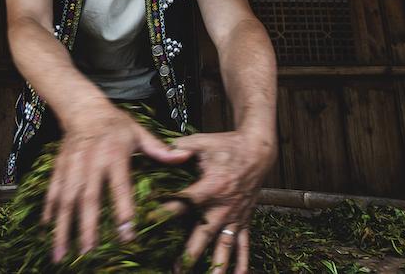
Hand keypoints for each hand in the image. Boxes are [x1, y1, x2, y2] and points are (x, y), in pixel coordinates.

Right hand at [41, 101, 192, 262]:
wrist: (83, 107)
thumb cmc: (115, 123)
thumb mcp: (138, 131)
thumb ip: (159, 148)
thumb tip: (185, 156)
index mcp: (114, 155)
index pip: (120, 186)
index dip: (123, 210)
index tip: (127, 235)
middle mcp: (91, 162)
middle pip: (88, 198)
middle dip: (87, 227)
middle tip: (88, 253)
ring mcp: (72, 166)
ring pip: (66, 200)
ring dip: (63, 227)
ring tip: (61, 253)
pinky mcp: (59, 168)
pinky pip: (52, 192)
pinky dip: (49, 211)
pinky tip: (47, 231)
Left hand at [170, 130, 276, 272]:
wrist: (257, 151)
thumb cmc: (227, 145)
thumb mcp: (202, 142)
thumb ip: (181, 147)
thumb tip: (162, 151)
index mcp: (209, 187)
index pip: (182, 203)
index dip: (164, 212)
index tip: (148, 223)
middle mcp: (222, 207)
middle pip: (202, 234)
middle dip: (189, 253)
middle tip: (175, 269)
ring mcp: (234, 216)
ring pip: (223, 245)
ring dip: (215, 265)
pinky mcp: (244, 220)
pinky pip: (244, 244)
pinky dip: (242, 262)